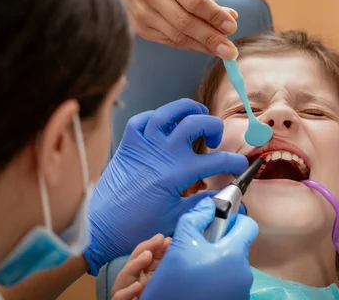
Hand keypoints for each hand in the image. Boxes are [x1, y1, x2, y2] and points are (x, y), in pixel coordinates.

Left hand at [84, 98, 248, 274]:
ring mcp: (143, 145)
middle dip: (213, 127)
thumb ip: (203, 204)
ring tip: (197, 116)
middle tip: (214, 141)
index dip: (234, 163)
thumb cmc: (136, 227)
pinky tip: (164, 127)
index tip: (240, 167)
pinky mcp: (128, 145)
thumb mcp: (176, 218)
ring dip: (187, 109)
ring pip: (168, 111)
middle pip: (195, 123)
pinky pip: (142, 119)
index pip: (216, 161)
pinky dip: (156, 118)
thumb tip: (225, 199)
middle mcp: (161, 153)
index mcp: (176, 174)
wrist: (99, 228)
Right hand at [111, 234, 171, 299]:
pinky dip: (127, 291)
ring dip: (135, 264)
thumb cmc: (151, 295)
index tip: (165, 238)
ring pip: (123, 277)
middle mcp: (131, 281)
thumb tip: (169, 241)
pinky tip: (137, 285)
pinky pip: (119, 297)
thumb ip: (161, 261)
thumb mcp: (157, 277)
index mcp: (140, 274)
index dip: (152, 245)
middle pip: (133, 261)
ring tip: (147, 255)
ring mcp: (124, 292)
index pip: (143, 255)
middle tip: (158, 239)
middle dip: (144, 248)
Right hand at [115, 0, 237, 58]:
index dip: (214, 16)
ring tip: (221, 51)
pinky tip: (203, 47)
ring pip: (177, 36)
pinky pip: (170, 41)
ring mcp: (142, 12)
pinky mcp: (140, 27)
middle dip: (210, 38)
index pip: (193, 0)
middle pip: (184, 22)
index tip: (232, 28)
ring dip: (202, 46)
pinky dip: (190, 45)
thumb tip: (231, 18)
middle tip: (231, 51)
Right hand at [140, 197, 257, 299]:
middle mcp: (244, 271)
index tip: (216, 225)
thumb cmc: (175, 283)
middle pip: (238, 245)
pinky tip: (201, 284)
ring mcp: (242, 289)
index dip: (233, 220)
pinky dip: (219, 278)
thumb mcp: (179, 245)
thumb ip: (196, 219)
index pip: (248, 225)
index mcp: (234, 253)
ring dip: (219, 261)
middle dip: (220, 243)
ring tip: (197, 270)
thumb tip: (209, 205)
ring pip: (233, 264)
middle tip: (198, 250)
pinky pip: (231, 280)